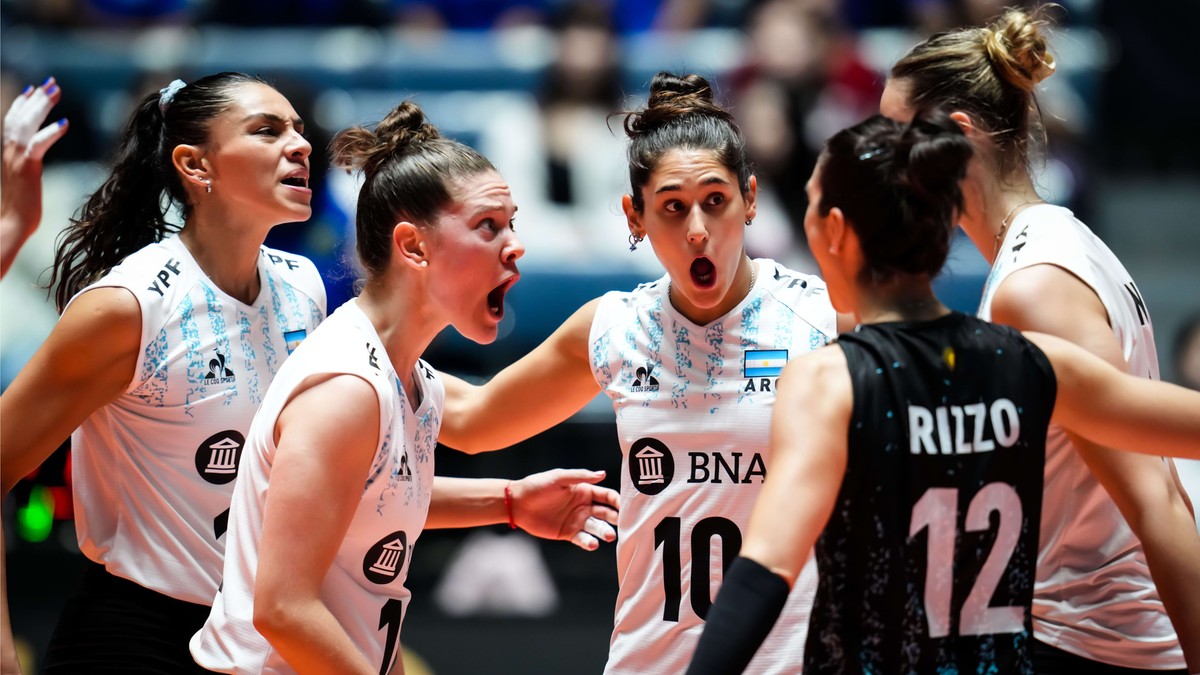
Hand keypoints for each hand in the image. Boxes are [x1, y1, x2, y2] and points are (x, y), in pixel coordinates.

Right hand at [2, 76, 67, 276]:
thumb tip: (35, 158)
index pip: (13, 121)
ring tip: (56, 91)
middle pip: (20, 116)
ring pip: (27, 123)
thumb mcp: (25, 179)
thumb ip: (28, 164)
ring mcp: (16, 157)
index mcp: (8, 152)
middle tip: (52, 83)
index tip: (34, 89)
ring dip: (42, 105)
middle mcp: (9, 151)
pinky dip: (51, 132)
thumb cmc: (23, 207)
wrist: (13, 223)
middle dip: (36, 98)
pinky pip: (39, 144)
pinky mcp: (27, 167)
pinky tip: (65, 122)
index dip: (22, 104)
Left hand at [510, 469, 618, 550]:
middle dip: (616, 518)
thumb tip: (603, 474)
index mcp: (585, 491)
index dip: (617, 501)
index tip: (626, 507)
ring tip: (609, 536)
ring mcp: (577, 521)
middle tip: (623, 524)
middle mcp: (584, 507)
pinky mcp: (568, 534)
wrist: (518, 503)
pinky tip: (593, 544)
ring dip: (605, 532)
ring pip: (597, 528)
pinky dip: (589, 542)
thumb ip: (580, 476)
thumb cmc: (537, 486)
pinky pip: (583, 539)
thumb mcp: (559, 478)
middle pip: (606, 513)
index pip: (607, 496)